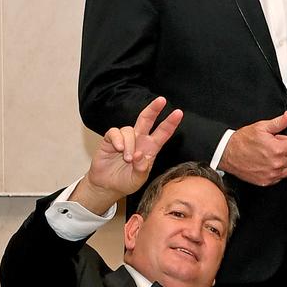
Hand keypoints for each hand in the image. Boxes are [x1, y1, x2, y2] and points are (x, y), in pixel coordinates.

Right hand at [73, 97, 182, 214]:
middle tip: (161, 100)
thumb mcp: (138, 179)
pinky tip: (118, 149)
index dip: (170, 123)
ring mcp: (125, 139)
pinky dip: (117, 140)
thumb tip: (141, 155)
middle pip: (147, 120)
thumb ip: (141, 169)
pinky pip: (115, 132)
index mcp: (151, 148)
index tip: (179, 113)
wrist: (107, 186)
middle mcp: (139, 140)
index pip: (163, 133)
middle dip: (154, 109)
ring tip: (128, 159)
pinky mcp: (110, 140)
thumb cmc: (126, 181)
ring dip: (130, 144)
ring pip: (129, 130)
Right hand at [219, 111, 286, 185]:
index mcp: (277, 149)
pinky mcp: (265, 181)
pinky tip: (267, 165)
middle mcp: (276, 163)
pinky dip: (276, 172)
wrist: (227, 153)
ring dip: (283, 163)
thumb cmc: (242, 141)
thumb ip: (278, 123)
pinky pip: (280, 178)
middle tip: (274, 147)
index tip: (279, 140)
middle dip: (286, 151)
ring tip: (271, 156)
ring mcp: (271, 174)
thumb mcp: (261, 127)